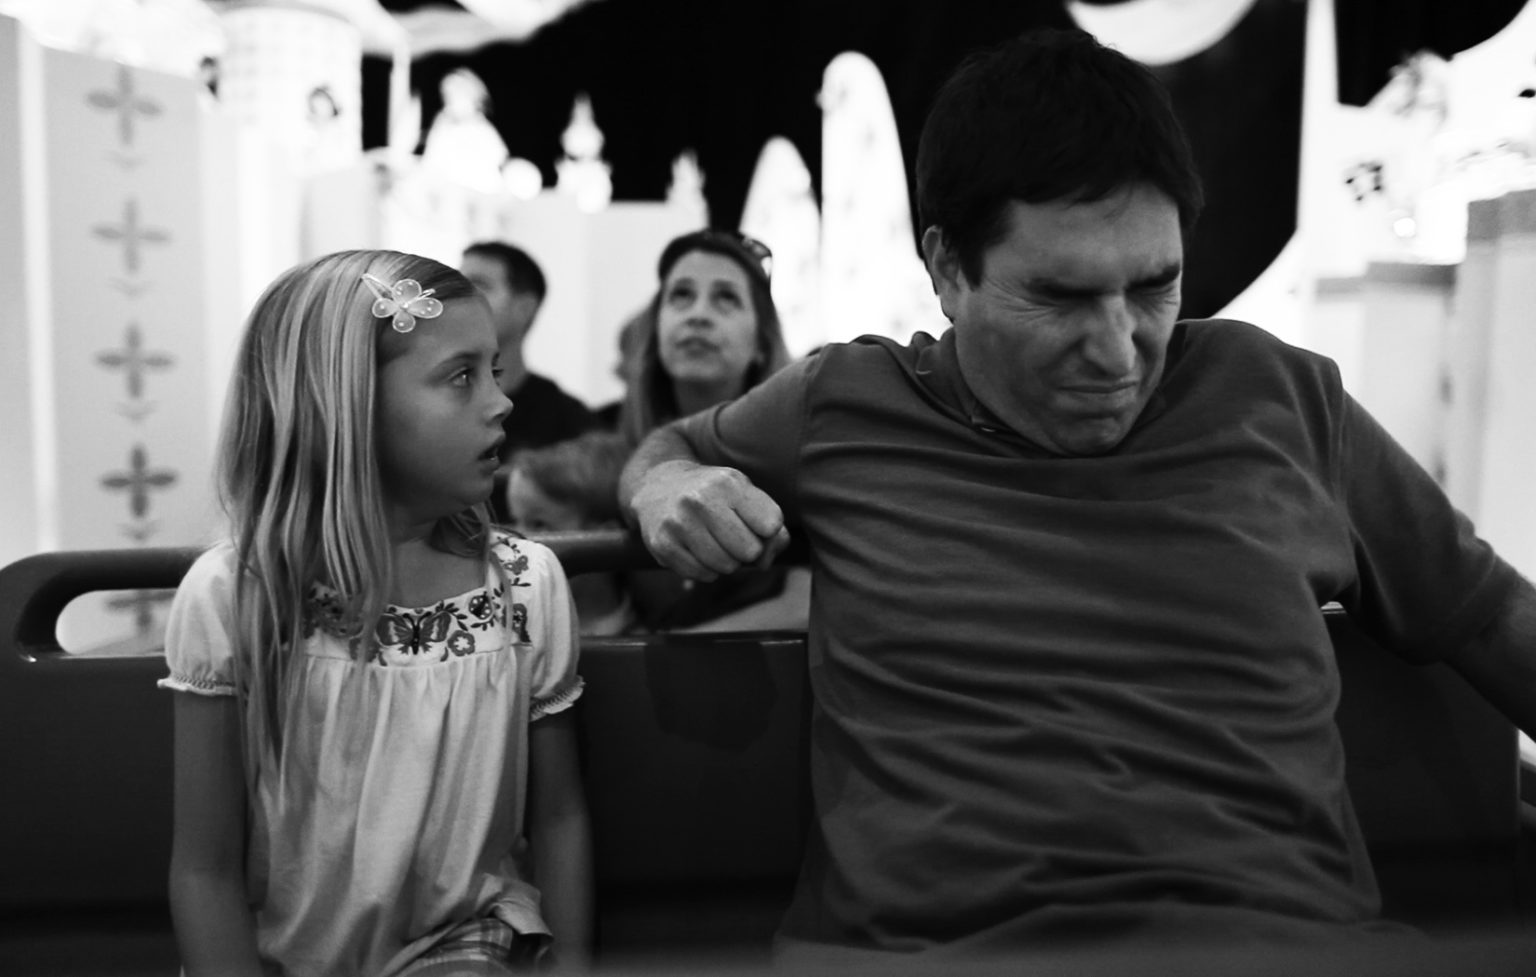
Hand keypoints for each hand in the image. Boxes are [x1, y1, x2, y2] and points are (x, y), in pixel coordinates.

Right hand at [631, 460, 789, 580]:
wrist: (658, 487)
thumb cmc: (713, 495)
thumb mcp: (745, 495)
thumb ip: (772, 528)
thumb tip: (764, 562)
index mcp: (728, 482)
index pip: (771, 525)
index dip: (767, 531)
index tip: (752, 521)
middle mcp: (701, 500)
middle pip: (750, 551)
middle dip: (747, 550)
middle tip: (731, 535)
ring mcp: (679, 523)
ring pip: (727, 567)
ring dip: (727, 562)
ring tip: (714, 542)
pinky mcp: (663, 545)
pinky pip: (702, 575)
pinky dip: (706, 569)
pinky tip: (696, 549)